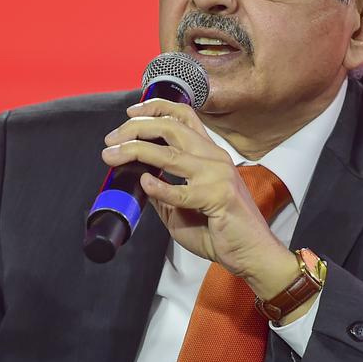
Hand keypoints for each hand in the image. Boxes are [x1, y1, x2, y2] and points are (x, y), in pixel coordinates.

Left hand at [101, 99, 294, 290]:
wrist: (251, 254)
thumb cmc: (220, 232)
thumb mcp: (182, 208)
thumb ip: (162, 192)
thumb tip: (137, 180)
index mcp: (209, 155)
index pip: (184, 116)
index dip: (156, 107)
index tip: (130, 111)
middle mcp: (214, 158)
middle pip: (172, 126)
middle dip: (136, 128)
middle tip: (111, 139)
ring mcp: (218, 176)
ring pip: (171, 154)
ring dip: (135, 150)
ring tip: (112, 155)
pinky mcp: (219, 198)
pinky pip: (181, 191)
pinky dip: (160, 187)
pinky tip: (144, 184)